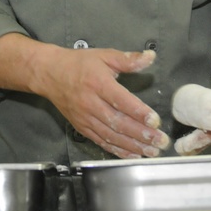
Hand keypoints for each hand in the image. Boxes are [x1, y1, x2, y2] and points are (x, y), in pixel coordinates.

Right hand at [35, 47, 171, 158]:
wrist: (49, 73)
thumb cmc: (78, 64)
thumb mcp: (104, 55)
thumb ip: (128, 59)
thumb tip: (150, 57)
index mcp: (98, 83)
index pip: (121, 101)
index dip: (139, 112)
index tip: (155, 120)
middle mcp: (91, 103)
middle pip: (118, 122)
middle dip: (141, 134)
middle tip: (160, 141)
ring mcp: (85, 118)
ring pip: (111, 136)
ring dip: (133, 146)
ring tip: (151, 151)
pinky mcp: (82, 128)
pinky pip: (101, 142)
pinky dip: (118, 150)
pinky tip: (132, 154)